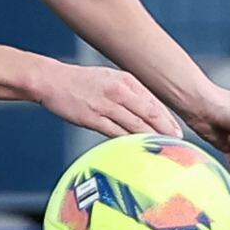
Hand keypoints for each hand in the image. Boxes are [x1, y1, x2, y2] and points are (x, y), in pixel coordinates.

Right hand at [31, 60, 183, 140]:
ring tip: (162, 149)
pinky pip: (116, 133)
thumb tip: (146, 113)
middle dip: (165, 130)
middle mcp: (119, 90)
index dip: (167, 118)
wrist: (52, 80)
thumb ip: (128, 94)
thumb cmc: (80, 82)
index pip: (153, 102)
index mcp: (126, 80)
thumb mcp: (109, 79)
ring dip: (151, 138)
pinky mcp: (93, 117)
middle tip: (178, 143)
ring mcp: (106, 104)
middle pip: (149, 113)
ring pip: (136, 124)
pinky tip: (137, 150)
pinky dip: (129, 142)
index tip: (177, 131)